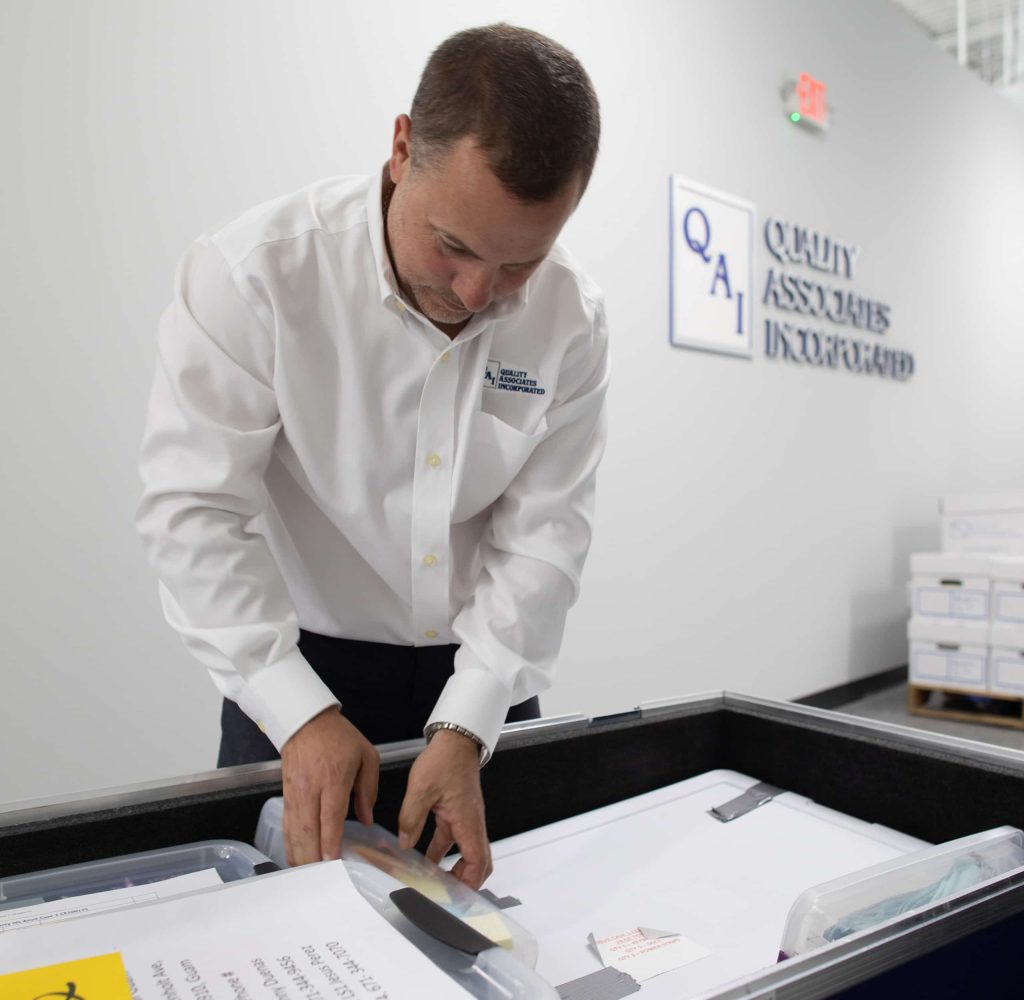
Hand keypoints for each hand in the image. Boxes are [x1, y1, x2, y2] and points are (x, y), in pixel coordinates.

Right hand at [280, 707, 379, 865]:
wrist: (305, 721)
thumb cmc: (339, 737)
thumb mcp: (366, 755)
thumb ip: (369, 789)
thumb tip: (367, 820)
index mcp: (334, 777)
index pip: (330, 815)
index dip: (330, 841)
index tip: (333, 862)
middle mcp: (311, 788)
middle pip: (308, 830)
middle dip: (313, 857)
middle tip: (322, 878)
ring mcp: (295, 793)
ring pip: (294, 831)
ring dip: (300, 855)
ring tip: (310, 876)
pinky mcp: (285, 796)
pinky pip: (287, 826)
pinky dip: (290, 845)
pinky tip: (297, 859)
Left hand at [397, 730, 491, 889]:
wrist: (455, 741)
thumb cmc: (445, 760)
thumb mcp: (420, 790)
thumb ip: (411, 820)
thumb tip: (405, 844)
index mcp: (467, 821)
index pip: (478, 862)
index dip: (469, 883)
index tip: (455, 896)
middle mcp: (472, 822)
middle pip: (480, 862)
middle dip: (467, 882)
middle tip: (448, 894)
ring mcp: (467, 818)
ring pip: (469, 852)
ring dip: (455, 868)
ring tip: (434, 881)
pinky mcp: (460, 813)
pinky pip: (456, 839)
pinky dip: (445, 852)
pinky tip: (427, 857)